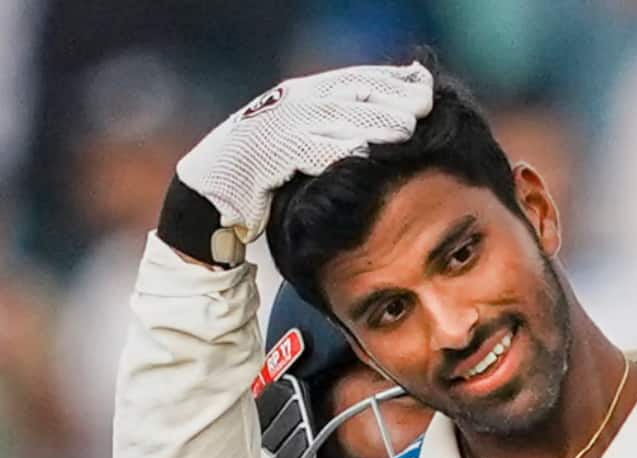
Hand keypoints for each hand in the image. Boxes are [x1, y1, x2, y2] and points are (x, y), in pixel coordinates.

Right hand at [157, 62, 432, 265]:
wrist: (210, 199)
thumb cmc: (265, 175)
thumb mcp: (303, 143)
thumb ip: (337, 128)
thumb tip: (393, 118)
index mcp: (300, 94)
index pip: (354, 79)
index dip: (392, 79)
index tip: (426, 85)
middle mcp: (288, 104)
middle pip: (349, 92)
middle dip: (389, 95)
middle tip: (426, 103)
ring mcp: (274, 127)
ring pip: (333, 118)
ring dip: (371, 121)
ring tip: (406, 128)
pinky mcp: (263, 156)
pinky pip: (306, 149)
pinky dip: (335, 149)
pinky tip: (365, 154)